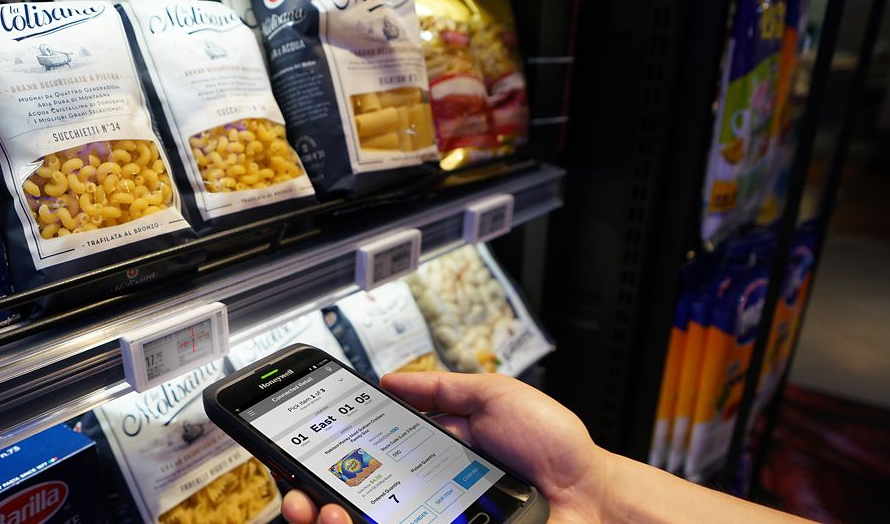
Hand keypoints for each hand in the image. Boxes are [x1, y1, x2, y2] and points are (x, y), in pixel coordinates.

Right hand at [280, 371, 608, 523]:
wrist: (592, 494)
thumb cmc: (554, 448)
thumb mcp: (495, 396)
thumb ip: (440, 388)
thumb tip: (389, 380)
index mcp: (428, 457)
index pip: (361, 462)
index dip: (324, 461)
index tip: (297, 456)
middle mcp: (424, 497)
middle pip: (349, 506)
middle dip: (311, 503)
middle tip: (304, 499)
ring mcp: (432, 522)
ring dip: (333, 522)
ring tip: (329, 514)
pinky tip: (357, 523)